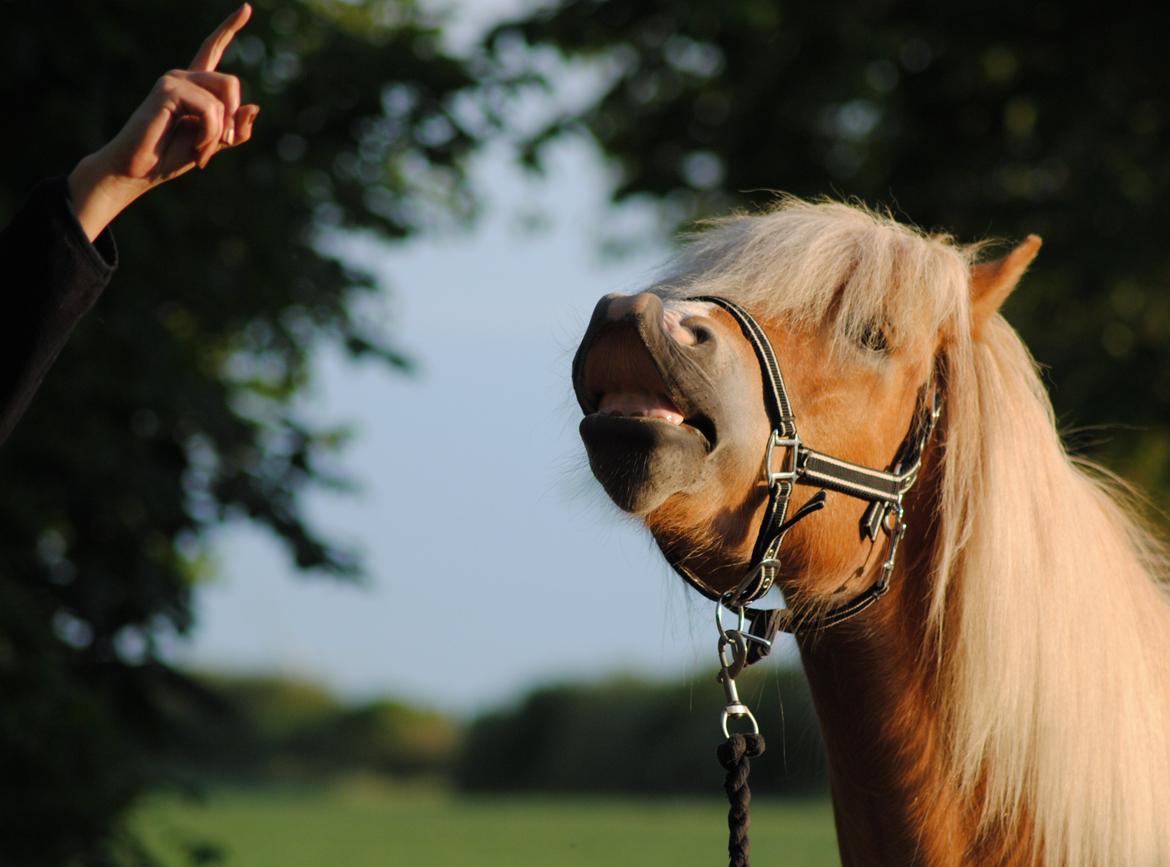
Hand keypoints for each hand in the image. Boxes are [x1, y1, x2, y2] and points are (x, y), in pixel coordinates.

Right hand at [68, 4, 260, 239]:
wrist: (139, 171)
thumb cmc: (171, 158)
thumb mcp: (214, 145)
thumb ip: (235, 130)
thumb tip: (254, 106)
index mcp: (196, 87)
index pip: (213, 49)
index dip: (230, 28)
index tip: (247, 7)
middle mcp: (184, 77)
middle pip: (232, 82)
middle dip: (232, 119)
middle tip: (219, 146)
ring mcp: (174, 80)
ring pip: (225, 93)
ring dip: (221, 130)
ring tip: (202, 150)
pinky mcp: (168, 89)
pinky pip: (211, 108)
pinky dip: (210, 133)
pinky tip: (195, 147)